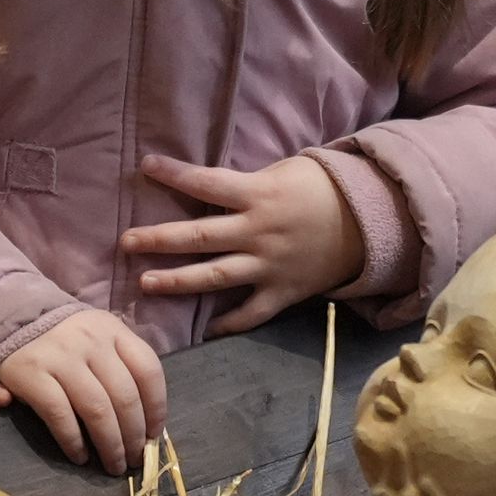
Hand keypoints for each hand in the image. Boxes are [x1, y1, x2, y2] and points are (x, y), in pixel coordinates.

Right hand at [0, 310, 167, 473]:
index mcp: (113, 330)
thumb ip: (121, 365)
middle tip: (135, 460)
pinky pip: (60, 415)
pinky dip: (73, 441)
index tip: (154, 435)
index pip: (148, 370)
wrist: (11, 318)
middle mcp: (91, 341)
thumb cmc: (64, 336)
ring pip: (97, 410)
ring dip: (110, 445)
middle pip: (124, 397)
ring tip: (113, 465)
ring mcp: (61, 357)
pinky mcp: (32, 374)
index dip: (156, 408)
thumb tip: (146, 420)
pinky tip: (80, 456)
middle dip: (134, 436)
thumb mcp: (98, 336)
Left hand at [121, 153, 366, 334]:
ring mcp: (269, 265)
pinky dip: (228, 323)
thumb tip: (208, 184)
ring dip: (178, 281)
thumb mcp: (284, 171)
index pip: (207, 183)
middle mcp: (258, 232)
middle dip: (159, 240)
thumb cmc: (321, 188)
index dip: (175, 174)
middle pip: (200, 237)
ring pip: (215, 277)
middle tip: (126, 242)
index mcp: (258, 195)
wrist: (369, 222)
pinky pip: (251, 313)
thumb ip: (246, 183)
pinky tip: (204, 330)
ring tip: (145, 283)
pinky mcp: (283, 292)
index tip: (145, 165)